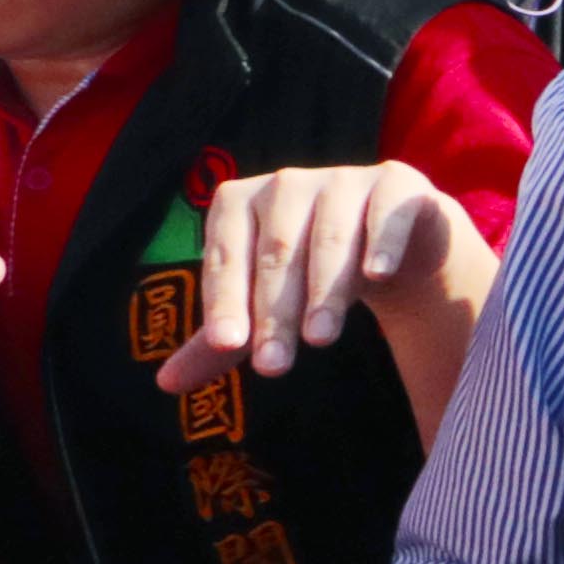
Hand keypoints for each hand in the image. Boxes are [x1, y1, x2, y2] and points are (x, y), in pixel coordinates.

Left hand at [154, 162, 483, 390]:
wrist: (395, 243)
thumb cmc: (312, 273)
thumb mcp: (265, 305)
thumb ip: (222, 339)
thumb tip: (166, 384)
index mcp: (241, 203)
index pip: (226, 254)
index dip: (226, 300)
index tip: (229, 346)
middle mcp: (287, 183)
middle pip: (276, 251)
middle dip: (274, 311)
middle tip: (274, 365)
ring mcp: (344, 179)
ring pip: (329, 236)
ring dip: (324, 290)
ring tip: (320, 339)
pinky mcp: (396, 183)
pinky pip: (386, 212)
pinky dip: (382, 241)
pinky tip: (376, 277)